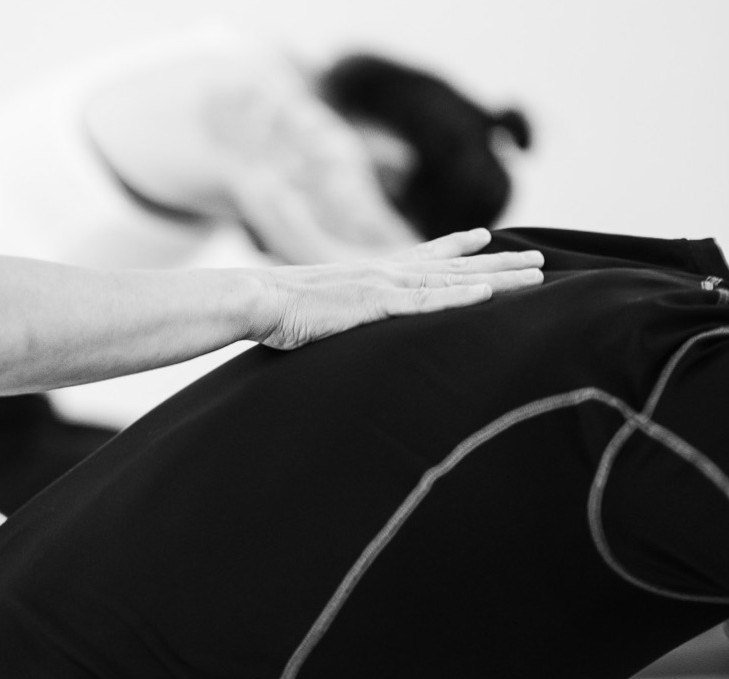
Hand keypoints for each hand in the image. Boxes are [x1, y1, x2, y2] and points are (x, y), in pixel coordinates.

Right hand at [252, 229, 543, 349]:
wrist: (256, 299)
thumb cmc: (274, 310)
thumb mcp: (312, 311)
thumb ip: (333, 314)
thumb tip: (329, 325)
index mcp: (369, 274)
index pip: (423, 257)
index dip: (458, 247)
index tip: (486, 238)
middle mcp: (385, 273)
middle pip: (454, 266)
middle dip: (498, 263)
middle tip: (538, 260)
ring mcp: (383, 287)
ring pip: (453, 280)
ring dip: (496, 277)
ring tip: (535, 274)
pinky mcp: (374, 305)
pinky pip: (426, 302)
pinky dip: (457, 296)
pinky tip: (488, 294)